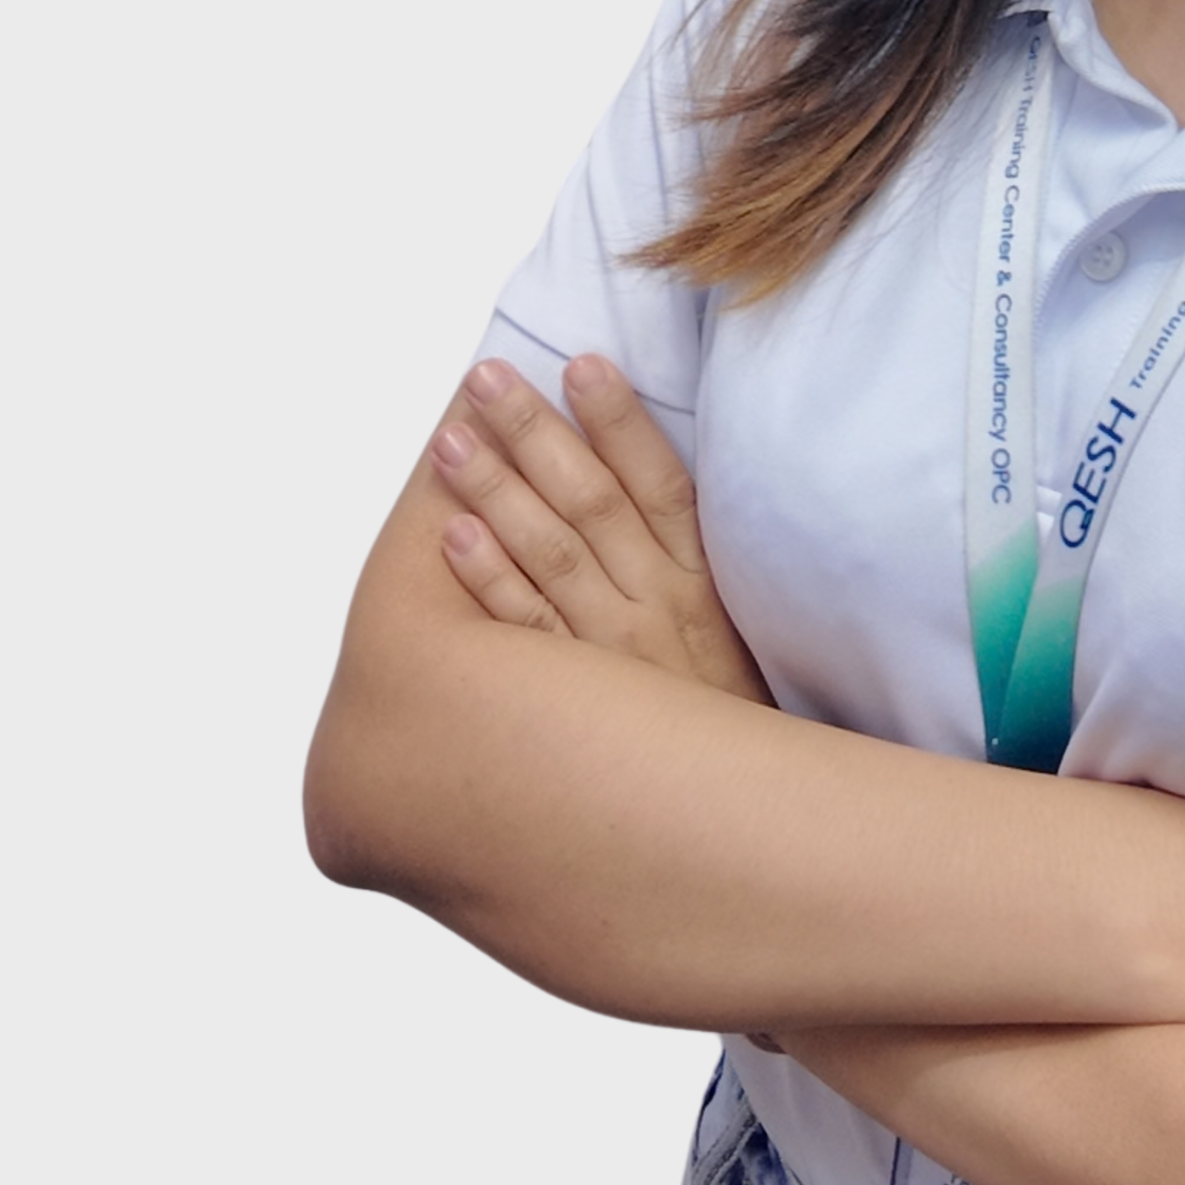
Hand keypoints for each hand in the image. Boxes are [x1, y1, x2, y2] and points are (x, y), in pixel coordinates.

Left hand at [430, 355, 771, 705]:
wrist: (735, 821)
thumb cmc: (723, 716)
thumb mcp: (733, 630)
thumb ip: (690, 562)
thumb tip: (646, 482)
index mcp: (703, 583)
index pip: (661, 483)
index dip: (621, 421)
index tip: (581, 363)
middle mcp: (659, 609)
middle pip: (592, 502)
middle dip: (536, 434)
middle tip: (485, 378)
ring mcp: (613, 656)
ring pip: (549, 555)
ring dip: (496, 491)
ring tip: (449, 439)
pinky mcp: (578, 704)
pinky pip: (525, 634)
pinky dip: (489, 580)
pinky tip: (453, 535)